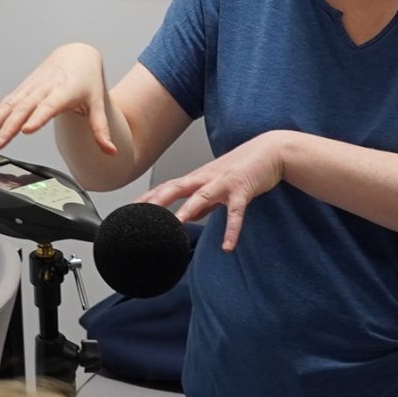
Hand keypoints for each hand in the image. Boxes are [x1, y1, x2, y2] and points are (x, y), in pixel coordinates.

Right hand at [0, 43, 113, 153]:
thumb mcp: (98, 103)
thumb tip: (112, 151)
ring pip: (9, 106)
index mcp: (64, 92)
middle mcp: (44, 89)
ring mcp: (30, 89)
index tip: (26, 129)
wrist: (77, 55)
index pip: (49, 106)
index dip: (37, 117)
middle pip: (24, 108)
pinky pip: (3, 104)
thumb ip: (101, 129)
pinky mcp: (22, 90)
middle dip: (9, 126)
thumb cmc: (88, 80)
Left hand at [141, 133, 286, 250]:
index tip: (128, 211)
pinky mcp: (243, 190)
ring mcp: (223, 183)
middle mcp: (205, 179)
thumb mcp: (215, 185)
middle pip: (176, 188)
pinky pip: (236, 212)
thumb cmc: (241, 167)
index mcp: (197, 179)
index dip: (146, 199)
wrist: (269, 151)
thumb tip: (187, 217)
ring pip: (202, 197)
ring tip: (175, 227)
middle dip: (157, 201)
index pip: (165, 188)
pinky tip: (228, 246)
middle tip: (139, 217)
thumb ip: (201, 202)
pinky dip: (232, 229)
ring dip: (188, 211)